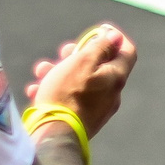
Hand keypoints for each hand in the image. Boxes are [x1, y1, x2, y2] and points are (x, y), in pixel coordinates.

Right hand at [26, 23, 137, 138]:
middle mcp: (112, 94)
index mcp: (116, 77)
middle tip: (63, 52)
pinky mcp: (82, 119)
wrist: (55, 133)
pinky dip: (56, 90)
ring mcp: (98, 108)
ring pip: (80, 81)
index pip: (127, 51)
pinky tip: (36, 90)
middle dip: (78, 54)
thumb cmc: (67, 94)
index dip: (114, 37)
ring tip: (41, 71)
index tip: (98, 30)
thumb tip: (115, 36)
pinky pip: (71, 98)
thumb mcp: (82, 62)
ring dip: (60, 71)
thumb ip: (100, 47)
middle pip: (100, 65)